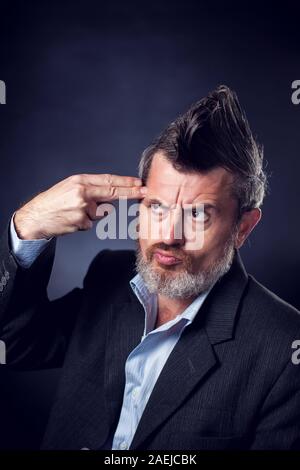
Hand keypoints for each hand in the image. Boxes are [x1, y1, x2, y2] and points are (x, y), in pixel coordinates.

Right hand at [14, 173, 146, 238]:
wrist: (36, 217)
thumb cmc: (53, 201)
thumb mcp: (69, 186)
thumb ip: (90, 189)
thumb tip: (110, 196)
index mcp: (80, 181)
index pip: (108, 180)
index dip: (125, 181)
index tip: (138, 182)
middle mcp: (83, 192)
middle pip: (113, 192)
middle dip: (131, 192)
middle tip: (144, 192)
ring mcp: (83, 208)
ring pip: (101, 213)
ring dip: (92, 215)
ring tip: (74, 212)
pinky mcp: (81, 222)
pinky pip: (91, 224)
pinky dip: (83, 223)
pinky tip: (71, 220)